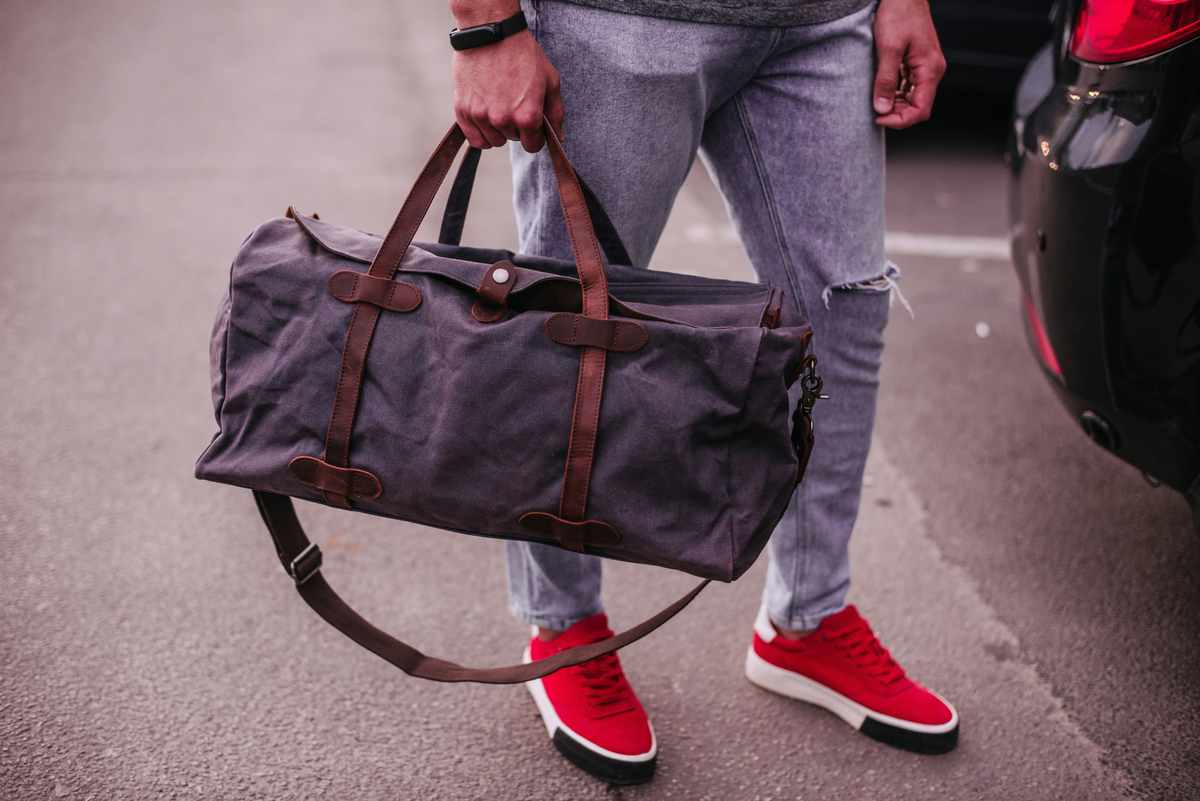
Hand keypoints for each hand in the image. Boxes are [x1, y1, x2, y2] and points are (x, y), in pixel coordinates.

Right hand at [450, 0, 563, 151]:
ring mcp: (481, 116)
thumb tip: (557, 137)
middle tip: (513, 101)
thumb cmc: (522, 53)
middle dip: (516, 126)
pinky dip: (481, 133)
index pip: (533, 146)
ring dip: (498, 129)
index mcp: (527, 116)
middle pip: (513, 139)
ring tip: (498, 104)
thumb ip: (555, 113)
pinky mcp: (463, 110)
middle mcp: (503, 120)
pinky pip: (474, 139)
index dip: (535, 136)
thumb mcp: (549, 80)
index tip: (532, 124)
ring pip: (493, 141)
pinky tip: (485, 118)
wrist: (492, 32)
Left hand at [872, 0, 945, 128]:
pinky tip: (883, 92)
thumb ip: (886, 80)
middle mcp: (933, 71)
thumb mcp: (888, 48)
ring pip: (914, 99)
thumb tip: (882, 109)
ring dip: (896, 106)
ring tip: (877, 102)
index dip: (901, 120)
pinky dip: (897, 95)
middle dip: (897, 115)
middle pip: (919, 107)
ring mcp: (927, 67)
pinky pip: (910, 87)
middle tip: (875, 112)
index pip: (921, 109)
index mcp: (930, 69)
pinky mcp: (918, 64)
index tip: (880, 119)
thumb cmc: (898, 14)